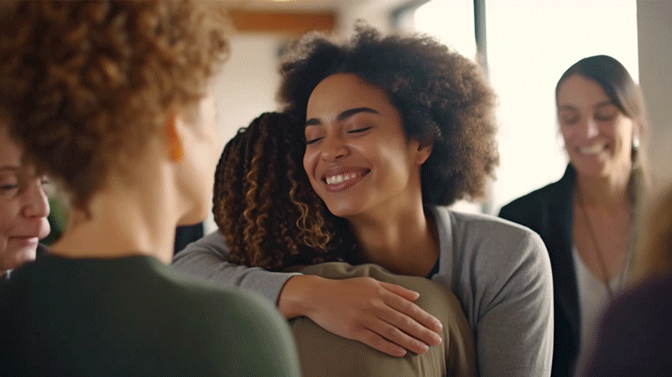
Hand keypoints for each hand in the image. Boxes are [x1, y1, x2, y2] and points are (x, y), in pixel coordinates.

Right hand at [278, 275, 442, 356]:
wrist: (318, 295)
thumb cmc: (346, 289)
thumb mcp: (371, 282)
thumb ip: (394, 289)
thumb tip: (416, 295)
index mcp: (380, 292)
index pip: (408, 307)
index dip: (424, 317)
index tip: (437, 326)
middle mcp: (374, 304)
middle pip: (403, 320)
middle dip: (423, 331)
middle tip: (438, 340)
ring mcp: (364, 318)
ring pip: (392, 332)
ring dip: (410, 341)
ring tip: (424, 349)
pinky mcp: (354, 330)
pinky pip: (375, 340)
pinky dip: (389, 346)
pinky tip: (401, 352)